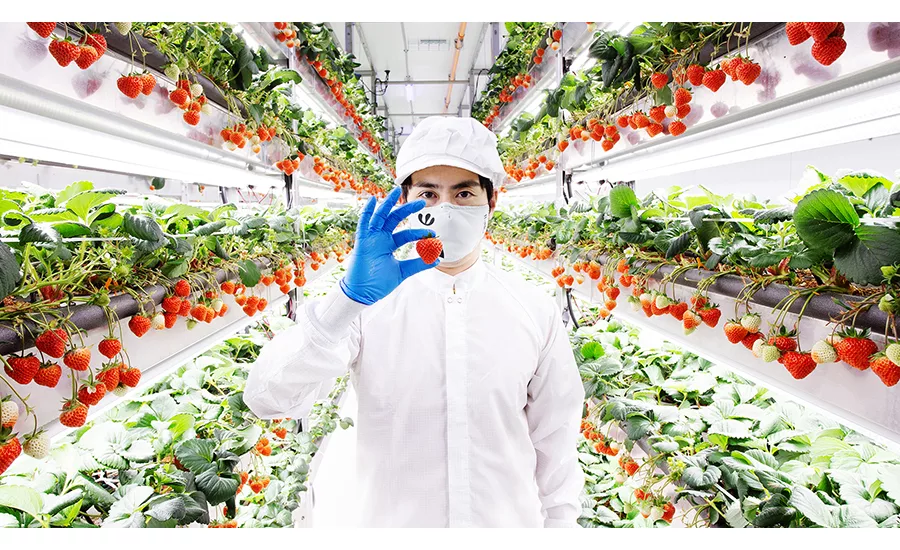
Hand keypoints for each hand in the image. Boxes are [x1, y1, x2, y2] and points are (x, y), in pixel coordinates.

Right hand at [340, 187, 438, 305]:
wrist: (363, 293)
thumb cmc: (378, 283)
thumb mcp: (402, 272)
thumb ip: (417, 264)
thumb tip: (435, 259)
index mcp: (389, 244)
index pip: (406, 233)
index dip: (419, 232)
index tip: (433, 234)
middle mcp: (380, 238)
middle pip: (394, 219)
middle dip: (407, 209)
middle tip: (422, 202)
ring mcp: (371, 238)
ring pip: (380, 216)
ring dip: (388, 203)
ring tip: (396, 191)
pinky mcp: (362, 241)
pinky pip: (363, 223)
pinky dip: (367, 212)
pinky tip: (373, 200)